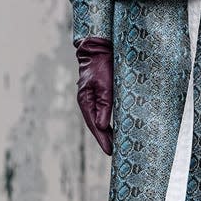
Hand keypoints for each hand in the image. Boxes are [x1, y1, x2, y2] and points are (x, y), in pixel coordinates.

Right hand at [75, 36, 113, 154]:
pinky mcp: (97, 94)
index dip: (102, 139)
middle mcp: (87, 102)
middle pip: (95, 125)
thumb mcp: (105, 85)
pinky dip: (107, 121)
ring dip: (106, 131)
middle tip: (114, 152)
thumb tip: (102, 126)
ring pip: (98, 119)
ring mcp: (91, 98)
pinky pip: (101, 111)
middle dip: (104, 139)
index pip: (94, 125)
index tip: (110, 151)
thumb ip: (104, 105)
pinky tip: (113, 127)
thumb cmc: (102, 65)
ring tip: (115, 144)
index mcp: (86, 101)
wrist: (98, 48)